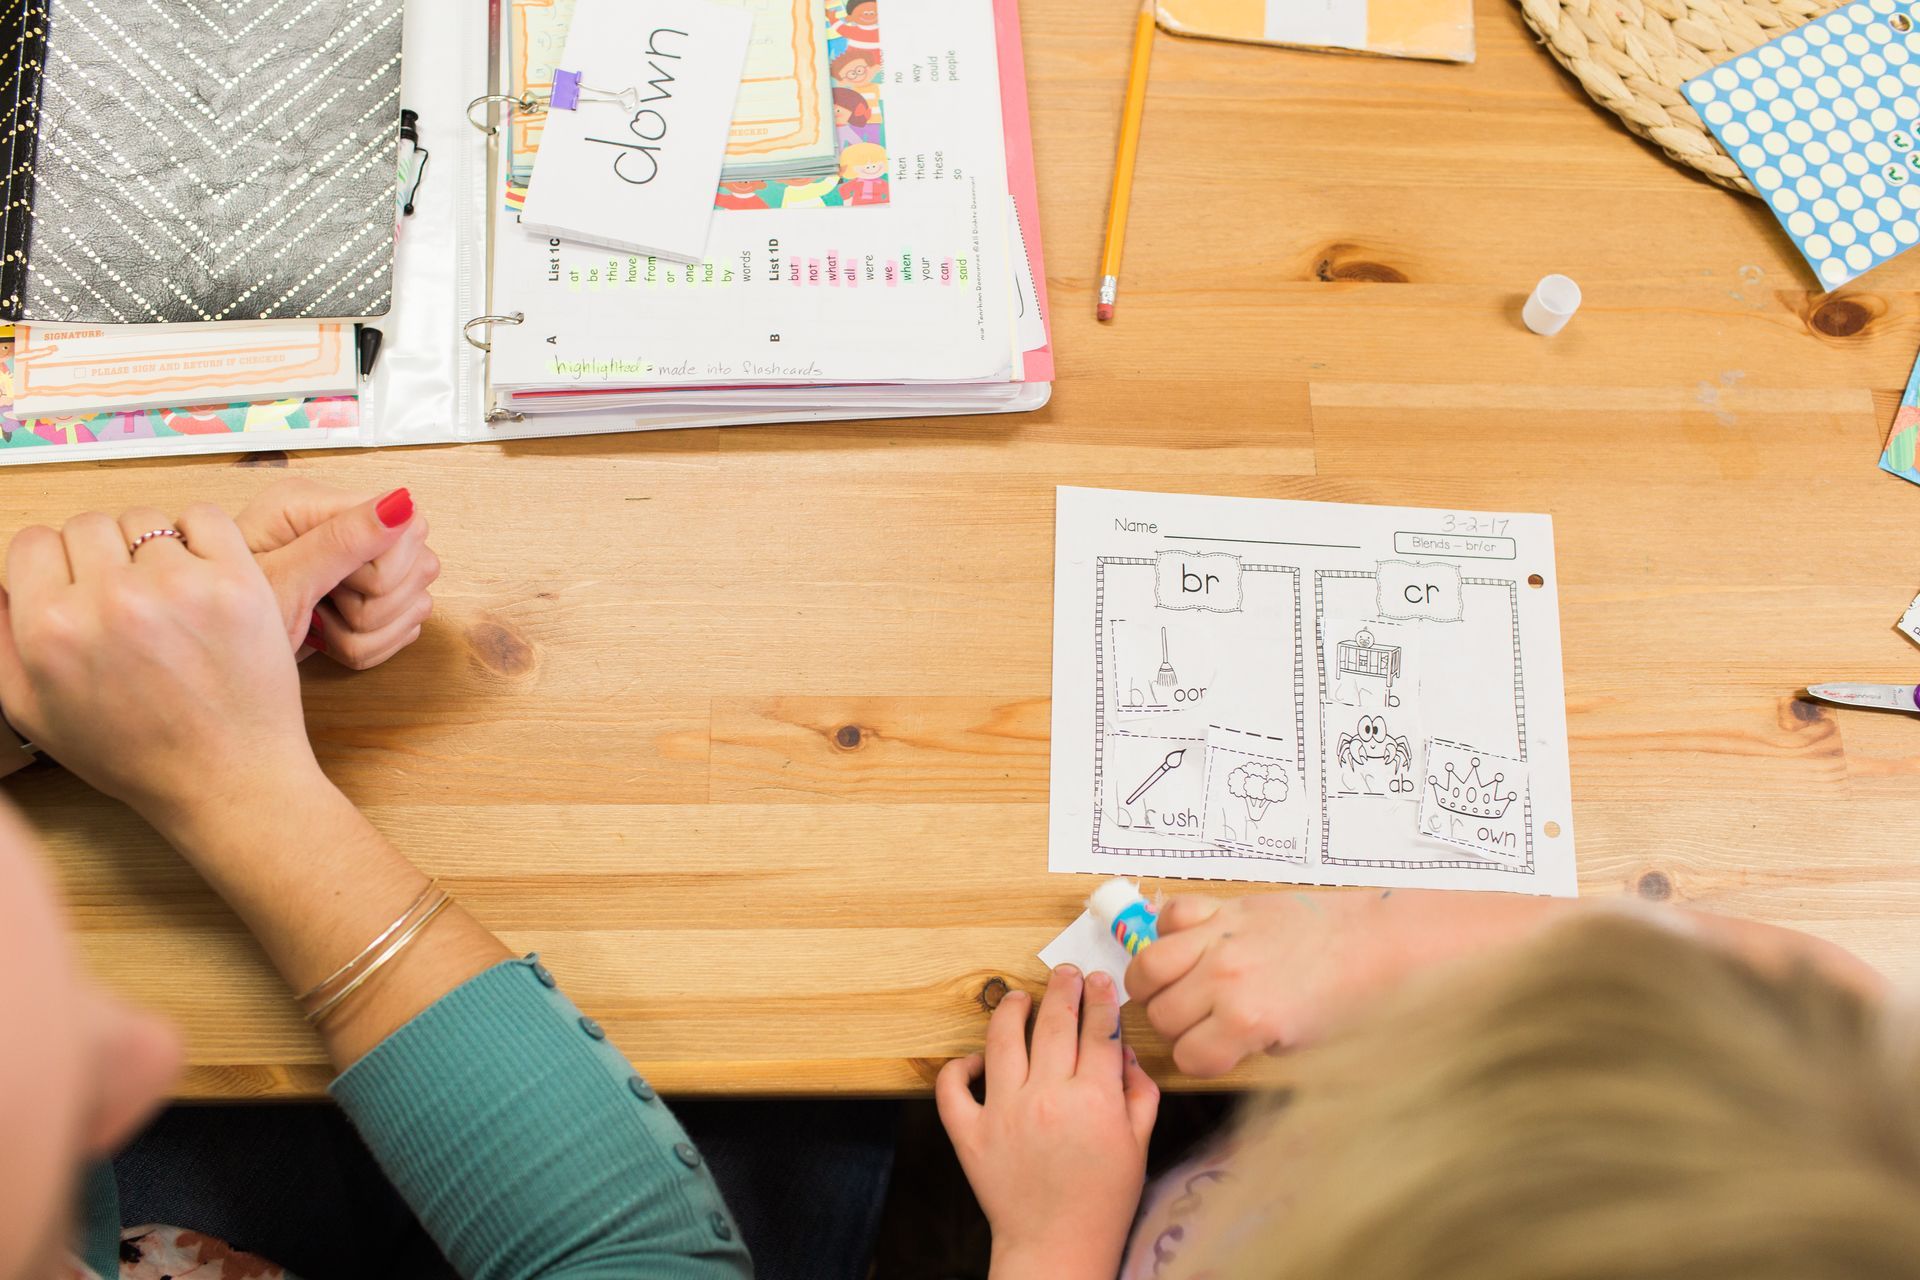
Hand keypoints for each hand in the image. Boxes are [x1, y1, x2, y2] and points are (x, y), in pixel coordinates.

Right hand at [0, 505, 320, 827]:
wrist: (228, 777)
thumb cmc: (136, 753)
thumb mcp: (34, 711)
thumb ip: (1, 639)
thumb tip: (0, 583)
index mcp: (52, 629)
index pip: (31, 543)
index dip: (51, 564)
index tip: (73, 584)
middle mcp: (111, 599)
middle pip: (87, 524)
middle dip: (100, 555)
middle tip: (122, 596)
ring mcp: (178, 586)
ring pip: (146, 521)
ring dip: (151, 550)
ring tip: (165, 598)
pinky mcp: (237, 582)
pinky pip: (205, 517)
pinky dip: (201, 537)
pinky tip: (200, 577)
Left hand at [236, 480, 438, 668]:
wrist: (216, 655)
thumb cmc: (226, 618)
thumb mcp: (281, 583)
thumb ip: (340, 541)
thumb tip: (400, 504)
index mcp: (315, 504)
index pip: (406, 530)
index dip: (378, 573)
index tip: (330, 590)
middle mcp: (345, 522)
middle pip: (420, 566)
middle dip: (372, 607)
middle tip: (321, 610)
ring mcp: (366, 559)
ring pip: (417, 601)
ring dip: (369, 632)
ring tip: (321, 626)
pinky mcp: (375, 593)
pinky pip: (407, 625)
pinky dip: (371, 644)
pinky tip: (333, 637)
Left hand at [936, 966, 1158, 1279]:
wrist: (1057, 1248)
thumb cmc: (1103, 1201)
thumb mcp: (1138, 1146)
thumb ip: (1139, 1095)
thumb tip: (1126, 1053)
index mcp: (1094, 1100)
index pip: (1099, 1031)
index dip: (1101, 999)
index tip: (1100, 980)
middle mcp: (1047, 1098)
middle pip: (1055, 1024)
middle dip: (1063, 990)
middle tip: (1065, 974)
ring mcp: (1004, 1113)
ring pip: (1003, 1041)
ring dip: (1012, 1011)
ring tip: (1018, 997)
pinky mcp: (970, 1134)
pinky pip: (953, 1088)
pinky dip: (958, 1068)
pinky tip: (975, 1060)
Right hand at [1126, 892, 1369, 1076]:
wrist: (1378, 944)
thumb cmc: (1352, 999)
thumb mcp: (1303, 1046)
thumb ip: (1250, 1045)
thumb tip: (1216, 1040)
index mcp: (1247, 1021)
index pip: (1187, 1056)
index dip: (1200, 1060)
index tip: (1216, 1053)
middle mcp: (1225, 978)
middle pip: (1159, 1015)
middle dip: (1176, 1027)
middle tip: (1200, 1022)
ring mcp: (1221, 937)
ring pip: (1146, 967)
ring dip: (1155, 985)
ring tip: (1176, 987)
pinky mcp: (1227, 907)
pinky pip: (1170, 915)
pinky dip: (1170, 931)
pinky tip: (1191, 945)